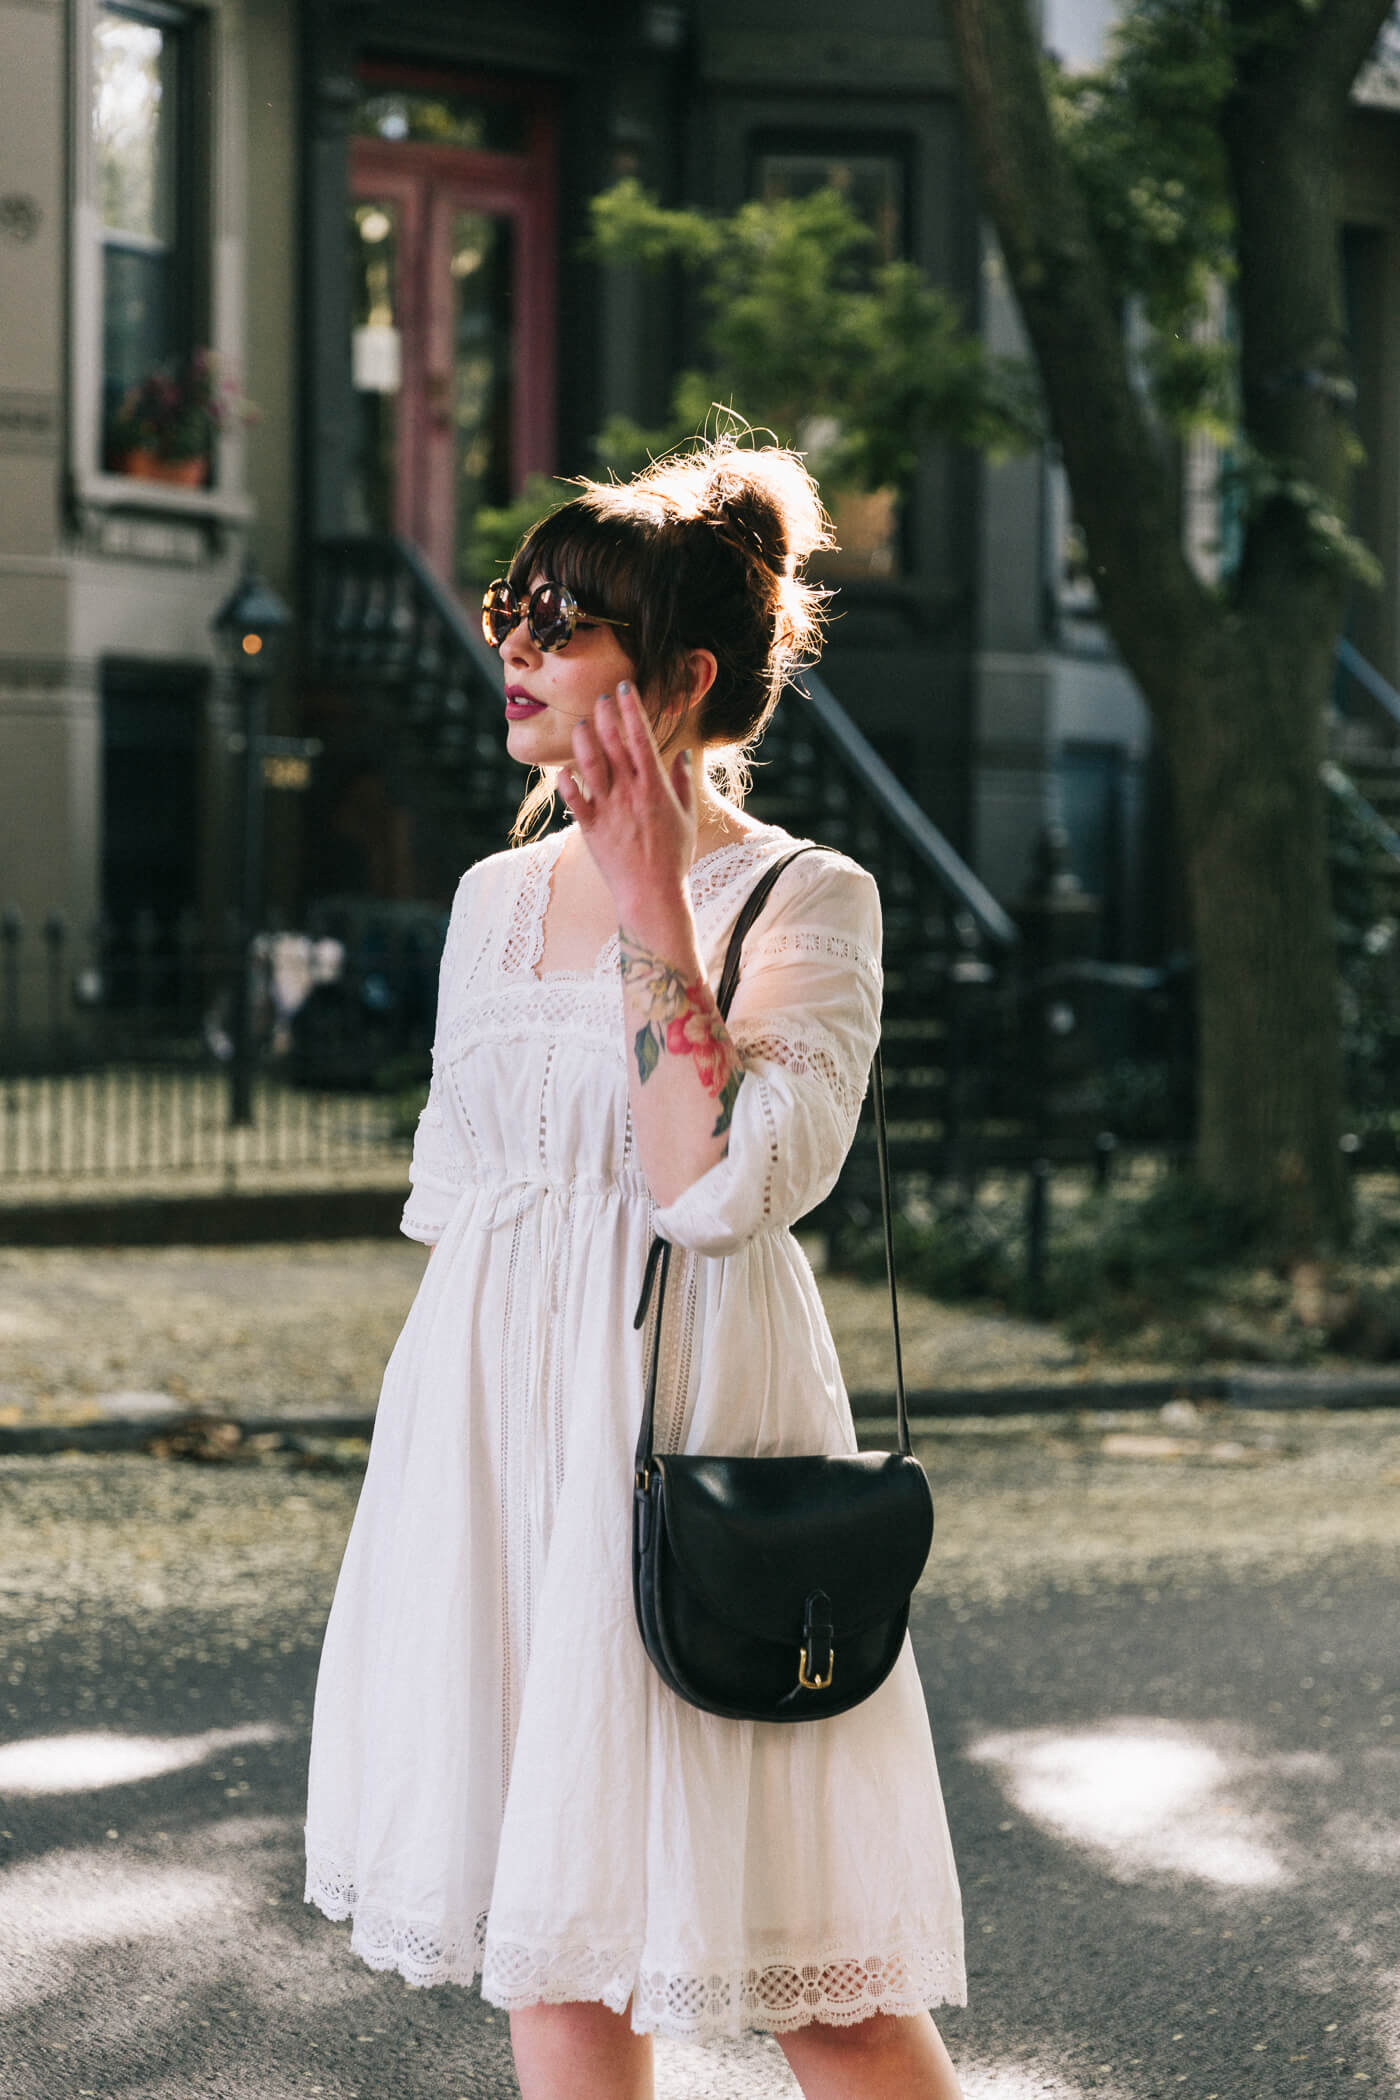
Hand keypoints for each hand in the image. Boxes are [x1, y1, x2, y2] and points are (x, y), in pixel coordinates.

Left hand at [555, 683, 697, 926]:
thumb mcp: (687, 817)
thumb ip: (683, 783)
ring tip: (580, 726)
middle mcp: (630, 792)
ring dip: (583, 741)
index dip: (631, 708)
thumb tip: (681, 755)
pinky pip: (573, 801)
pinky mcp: (590, 828)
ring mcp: (608, 809)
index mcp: (654, 786)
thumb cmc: (673, 858)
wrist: (652, 895)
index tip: (624, 688)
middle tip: (600, 697)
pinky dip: (565, 783)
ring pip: (590, 765)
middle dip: (605, 715)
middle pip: (613, 743)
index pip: (641, 737)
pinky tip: (561, 771)